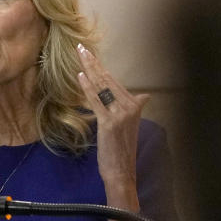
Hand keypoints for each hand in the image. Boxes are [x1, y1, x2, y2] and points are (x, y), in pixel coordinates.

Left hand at [76, 44, 149, 220]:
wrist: (122, 172)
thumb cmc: (120, 151)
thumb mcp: (128, 127)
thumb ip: (129, 110)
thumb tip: (141, 97)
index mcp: (135, 105)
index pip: (114, 82)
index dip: (101, 68)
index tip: (90, 55)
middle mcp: (131, 107)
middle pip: (108, 80)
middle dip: (94, 63)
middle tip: (80, 47)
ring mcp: (121, 114)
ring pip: (102, 87)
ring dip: (89, 69)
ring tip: (79, 55)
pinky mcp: (110, 123)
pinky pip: (96, 101)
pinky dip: (88, 88)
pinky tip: (80, 76)